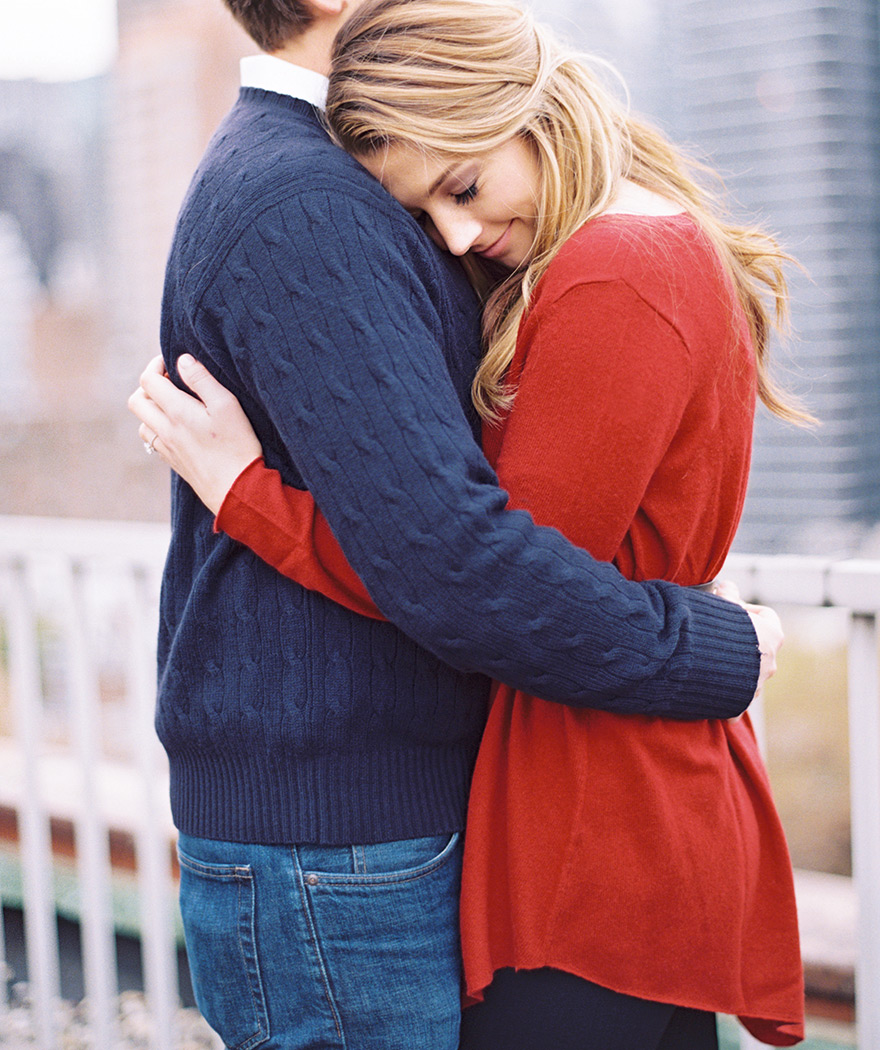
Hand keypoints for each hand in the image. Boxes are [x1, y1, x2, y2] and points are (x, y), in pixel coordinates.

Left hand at [127, 354, 262, 514]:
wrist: (237, 490)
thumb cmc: (237, 446)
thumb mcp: (227, 405)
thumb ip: (202, 380)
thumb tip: (183, 360)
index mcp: (177, 412)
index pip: (149, 380)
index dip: (156, 365)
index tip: (172, 362)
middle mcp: (165, 430)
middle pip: (137, 400)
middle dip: (149, 385)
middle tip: (171, 382)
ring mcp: (166, 448)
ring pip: (142, 422)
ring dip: (152, 408)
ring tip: (174, 404)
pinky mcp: (173, 462)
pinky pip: (153, 440)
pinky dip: (158, 428)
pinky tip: (178, 427)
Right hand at [710, 579, 782, 698]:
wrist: (699, 663)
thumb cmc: (713, 628)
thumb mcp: (721, 604)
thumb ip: (728, 593)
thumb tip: (727, 585)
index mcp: (770, 635)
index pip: (767, 617)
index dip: (748, 610)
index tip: (729, 609)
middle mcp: (769, 661)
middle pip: (758, 646)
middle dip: (739, 640)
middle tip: (716, 633)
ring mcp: (756, 683)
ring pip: (749, 672)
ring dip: (733, 666)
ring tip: (709, 658)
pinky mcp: (740, 701)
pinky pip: (735, 696)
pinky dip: (725, 691)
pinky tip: (710, 684)